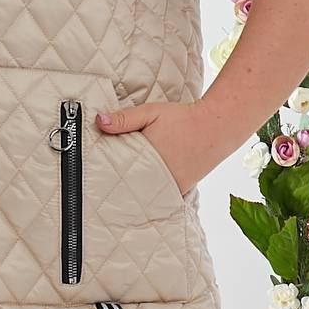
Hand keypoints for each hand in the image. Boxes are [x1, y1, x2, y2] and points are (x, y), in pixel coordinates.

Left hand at [94, 100, 212, 196]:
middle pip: (129, 188)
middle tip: (100, 190)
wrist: (215, 126)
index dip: (104, 174)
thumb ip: (124, 119)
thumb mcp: (150, 112)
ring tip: (117, 194)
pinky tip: (141, 193)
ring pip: (145, 195)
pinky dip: (151, 195)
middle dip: (116, 187)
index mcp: (146, 158)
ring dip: (133, 193)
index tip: (93, 177)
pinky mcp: (181, 189)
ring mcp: (171, 185)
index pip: (117, 173)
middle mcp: (158, 176)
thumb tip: (99, 121)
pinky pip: (161, 196)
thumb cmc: (181, 118)